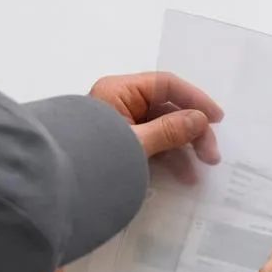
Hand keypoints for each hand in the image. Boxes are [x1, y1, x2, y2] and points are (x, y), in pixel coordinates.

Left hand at [89, 71, 223, 183]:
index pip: (166, 85)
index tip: (217, 119)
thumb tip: (200, 120)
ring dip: (184, 151)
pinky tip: (182, 176)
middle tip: (211, 157)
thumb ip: (171, 130)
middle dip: (193, 133)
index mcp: (120, 91)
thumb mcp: (138, 142)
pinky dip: (169, 159)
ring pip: (163, 131)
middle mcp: (120, 103)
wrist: (54, 185)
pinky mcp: (120, 147)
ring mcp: (120, 125)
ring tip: (197, 174)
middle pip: (168, 110)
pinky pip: (152, 146)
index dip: (195, 100)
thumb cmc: (95, 156)